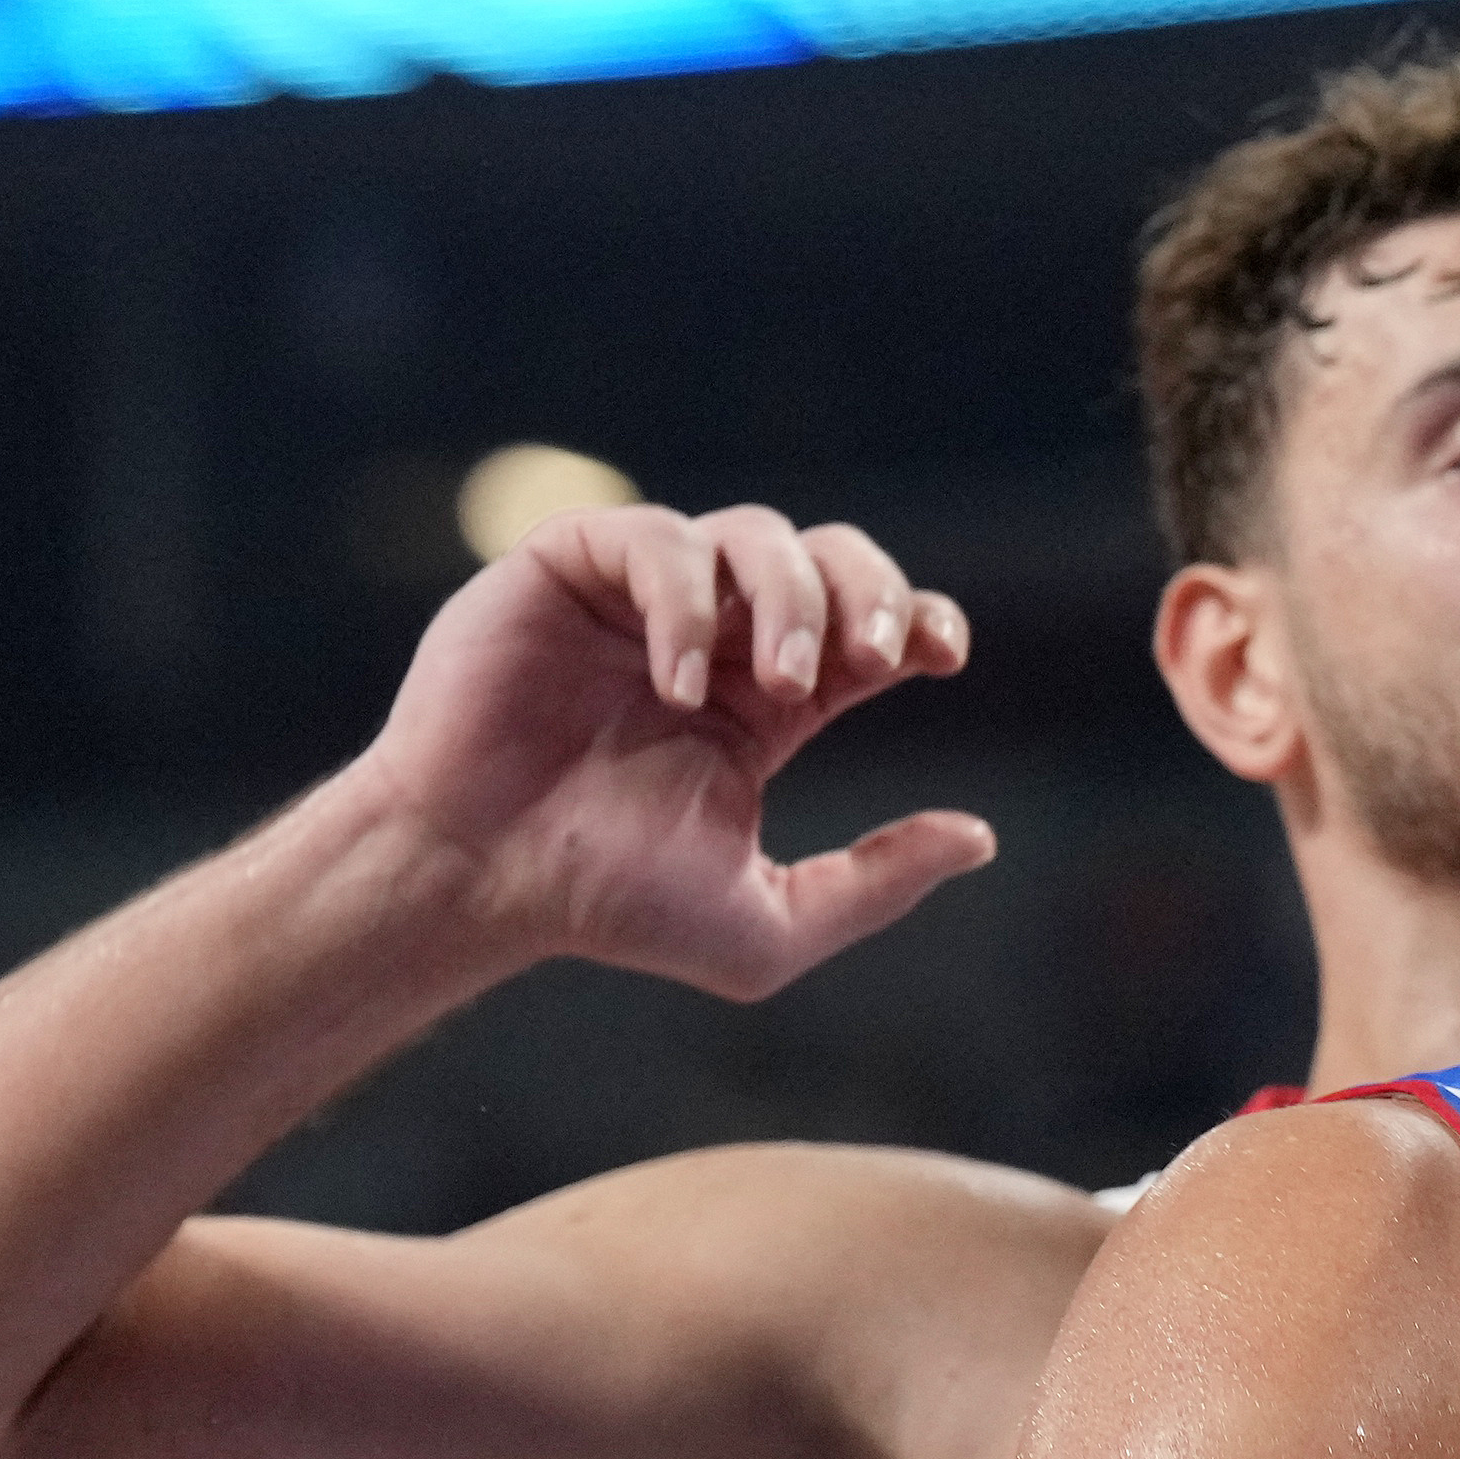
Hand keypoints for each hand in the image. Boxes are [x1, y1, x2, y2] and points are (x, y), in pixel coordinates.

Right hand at [350, 503, 992, 998]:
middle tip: (879, 656)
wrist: (478, 881)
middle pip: (826, 559)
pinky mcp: (569, 570)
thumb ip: (876, 883)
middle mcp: (714, 638)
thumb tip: (981, 839)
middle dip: (869, 590)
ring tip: (784, 684)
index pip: (866, 627)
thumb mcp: (767, 923)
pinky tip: (680, 683)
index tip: (940, 654)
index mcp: (766, 701)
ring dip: (792, 598)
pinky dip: (687, 602)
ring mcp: (641, 598)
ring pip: (754, 535)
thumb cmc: (603, 905)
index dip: (915, 618)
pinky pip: (656, 541)